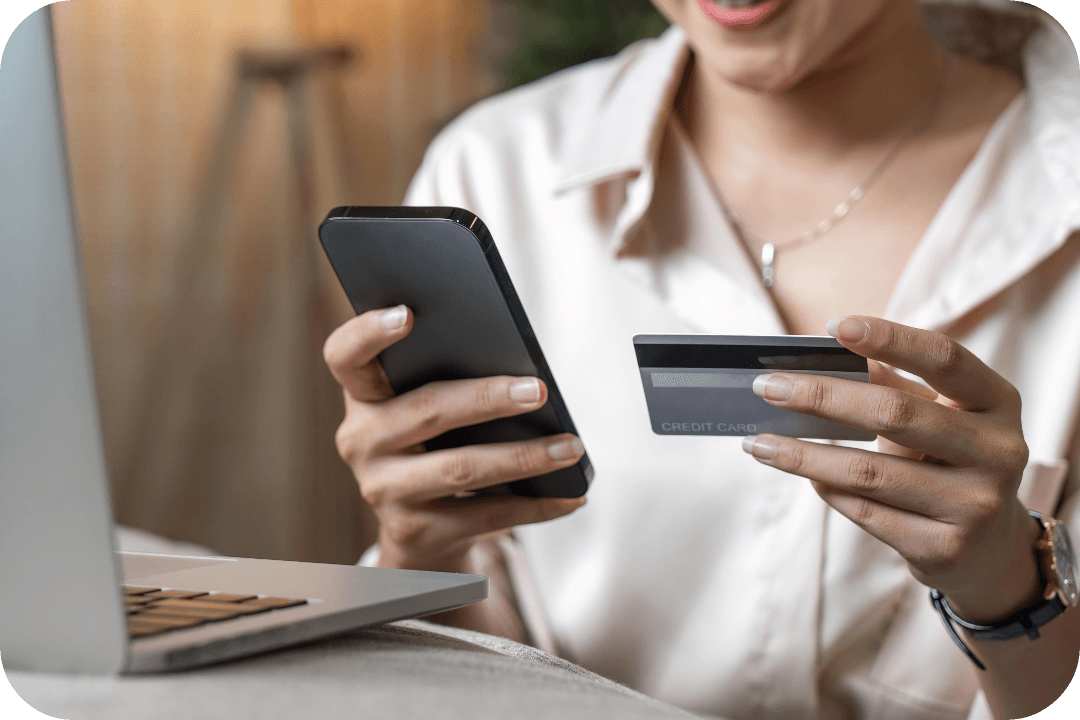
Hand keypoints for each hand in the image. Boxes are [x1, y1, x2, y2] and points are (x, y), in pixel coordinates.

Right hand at [323, 305, 585, 573]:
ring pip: (460, 467)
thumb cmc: (436, 447)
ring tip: (570, 447)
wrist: (420, 533)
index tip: (408, 313)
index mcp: (363, 397)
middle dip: (488, 398)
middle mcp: (361, 441)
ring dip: (524, 456)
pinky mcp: (415, 531)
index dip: (368, 333)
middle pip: (426, 410)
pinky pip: (484, 515)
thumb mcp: (430, 411)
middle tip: (539, 390)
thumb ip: (452, 381)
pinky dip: (536, 505)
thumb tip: (525, 374)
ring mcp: (384, 490)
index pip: (345, 356)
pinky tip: (572, 496)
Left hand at [742, 316, 1040, 621]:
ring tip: (759, 444)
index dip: (891, 338)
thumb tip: (825, 356)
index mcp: (997, 402)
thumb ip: (894, 386)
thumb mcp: (940, 417)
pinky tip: (802, 475)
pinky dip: (826, 488)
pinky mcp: (943, 548)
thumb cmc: (951, 462)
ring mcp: (975, 504)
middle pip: (895, 414)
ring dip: (803, 455)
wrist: (990, 550)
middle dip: (821, 397)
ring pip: (869, 472)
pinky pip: (865, 511)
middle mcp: (997, 451)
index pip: (944, 358)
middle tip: (767, 387)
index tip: (835, 327)